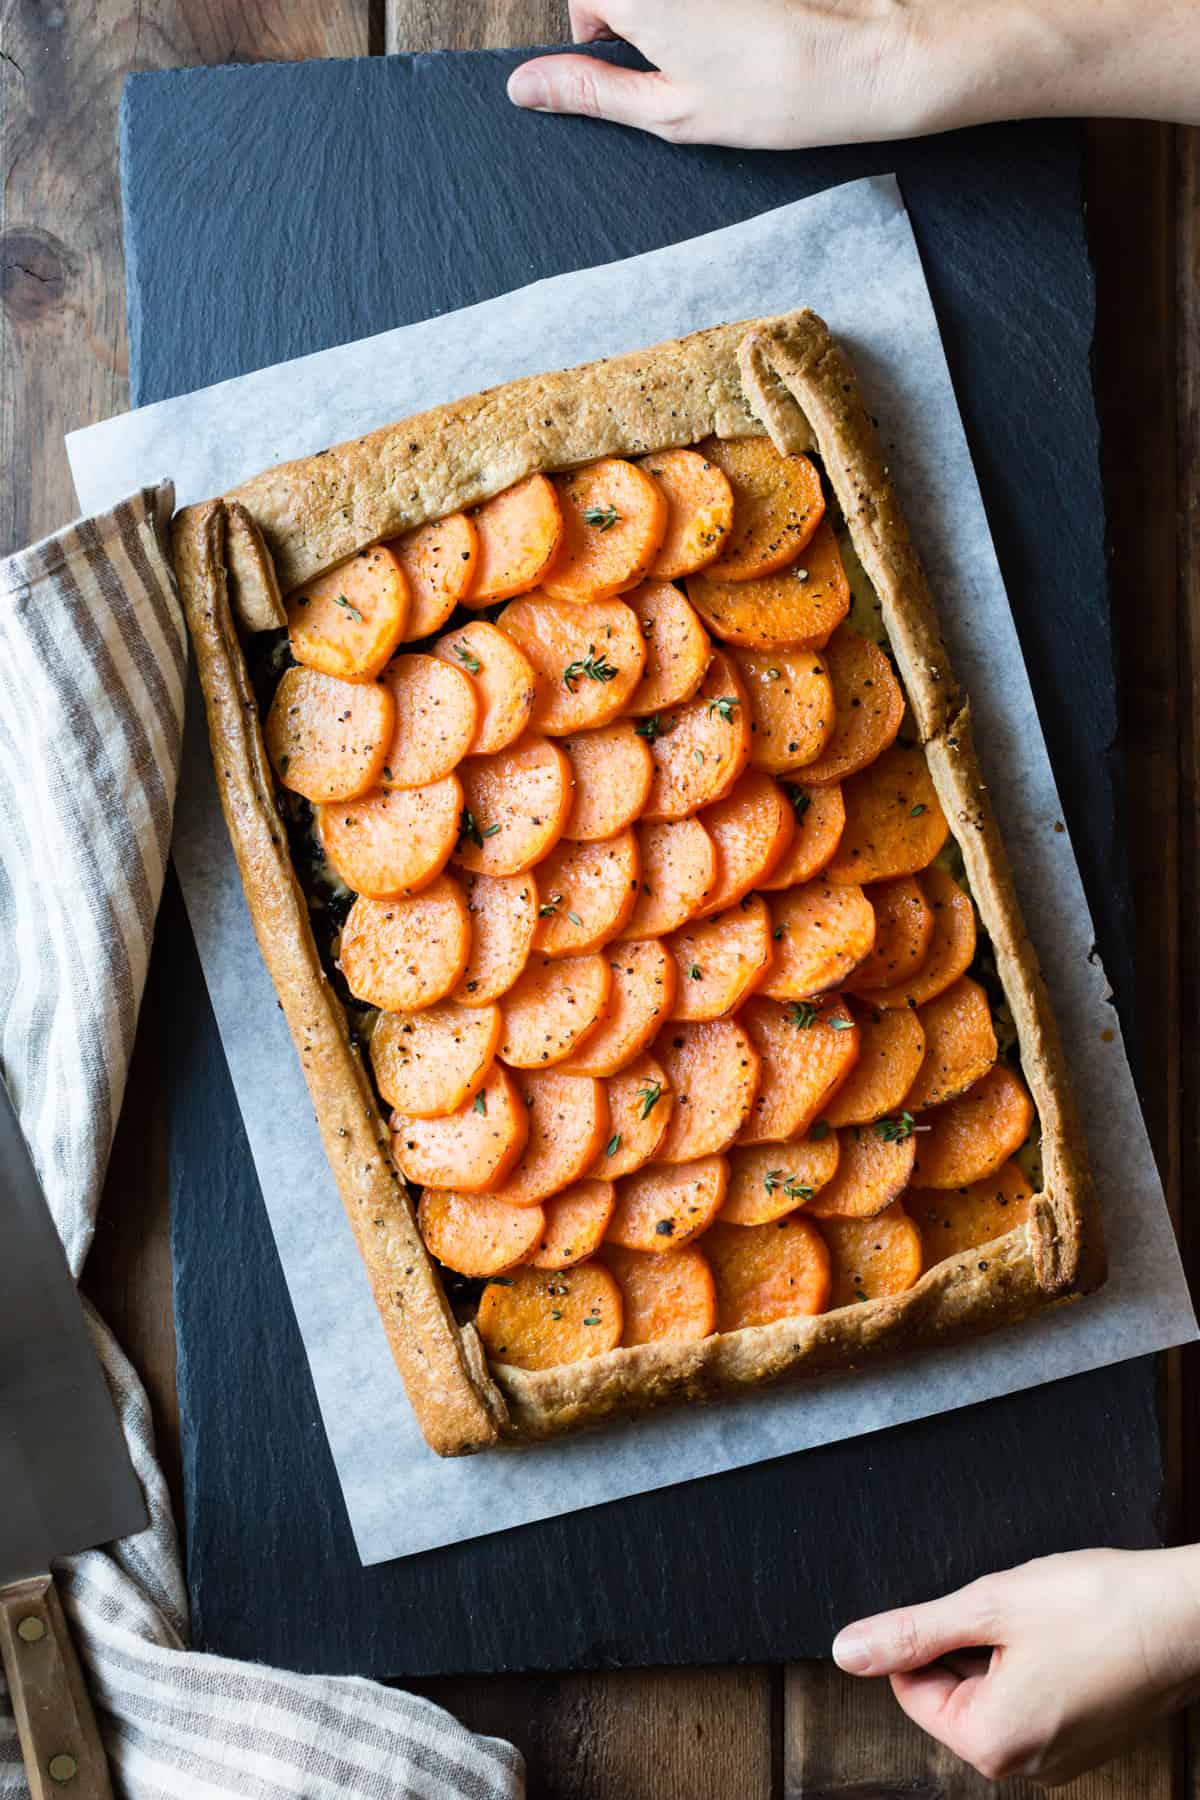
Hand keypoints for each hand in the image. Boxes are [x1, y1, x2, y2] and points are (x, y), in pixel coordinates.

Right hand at [507, 1, 1199, 148]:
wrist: (875, 57)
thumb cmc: (777, 93)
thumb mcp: (671, 110)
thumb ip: (591, 89)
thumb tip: (525, 86)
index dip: (600, 29)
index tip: (636, 60)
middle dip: (640, 13)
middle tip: (694, 57)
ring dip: (684, 13)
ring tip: (734, 42)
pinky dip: (721, 12)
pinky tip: (755, 26)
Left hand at [831, 1547, 1199, 1784]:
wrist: (1186, 1615)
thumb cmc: (1098, 1607)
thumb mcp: (988, 1606)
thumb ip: (911, 1632)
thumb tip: (849, 1651)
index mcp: (992, 1743)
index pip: (913, 1691)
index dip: (931, 1637)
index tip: (971, 1610)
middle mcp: (1025, 1767)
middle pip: (953, 1694)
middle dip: (971, 1643)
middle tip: (1016, 1613)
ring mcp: (1059, 1758)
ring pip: (994, 1691)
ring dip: (1004, 1650)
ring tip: (1046, 1623)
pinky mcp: (1085, 1739)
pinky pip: (1034, 1699)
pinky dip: (1037, 1663)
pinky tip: (1067, 1637)